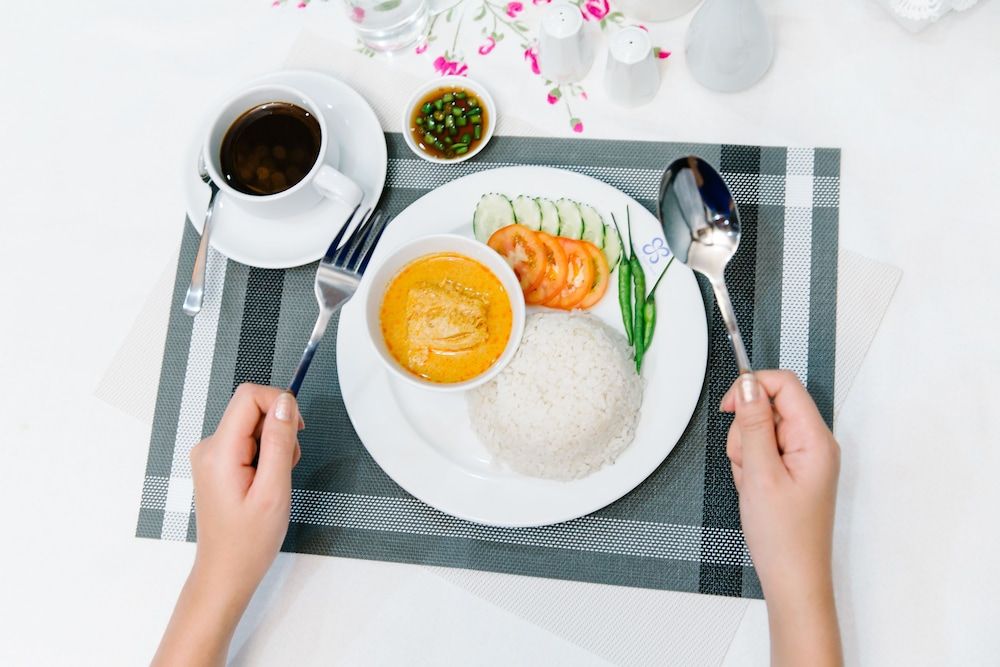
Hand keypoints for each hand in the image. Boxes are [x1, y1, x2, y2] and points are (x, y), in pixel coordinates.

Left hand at [190, 383, 302, 596]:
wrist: (226, 572)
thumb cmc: (249, 541)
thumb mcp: (274, 491)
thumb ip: (280, 442)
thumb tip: (285, 402)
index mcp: (219, 451)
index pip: (248, 396)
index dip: (278, 402)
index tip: (297, 429)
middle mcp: (209, 447)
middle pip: (252, 409)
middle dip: (279, 429)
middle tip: (286, 467)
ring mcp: (211, 456)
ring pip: (253, 426)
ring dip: (274, 445)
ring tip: (276, 481)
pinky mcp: (218, 464)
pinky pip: (247, 442)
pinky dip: (265, 456)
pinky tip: (266, 483)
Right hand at [721, 370, 841, 666]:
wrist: (792, 578)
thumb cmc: (784, 536)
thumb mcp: (760, 474)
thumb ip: (754, 424)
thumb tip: (748, 384)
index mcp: (815, 439)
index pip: (784, 385)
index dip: (752, 387)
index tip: (729, 408)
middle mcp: (814, 443)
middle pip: (770, 405)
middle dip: (746, 430)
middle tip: (748, 465)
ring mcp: (804, 457)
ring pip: (761, 428)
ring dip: (746, 450)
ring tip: (752, 483)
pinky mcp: (793, 469)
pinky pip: (763, 450)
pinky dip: (750, 465)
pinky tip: (754, 489)